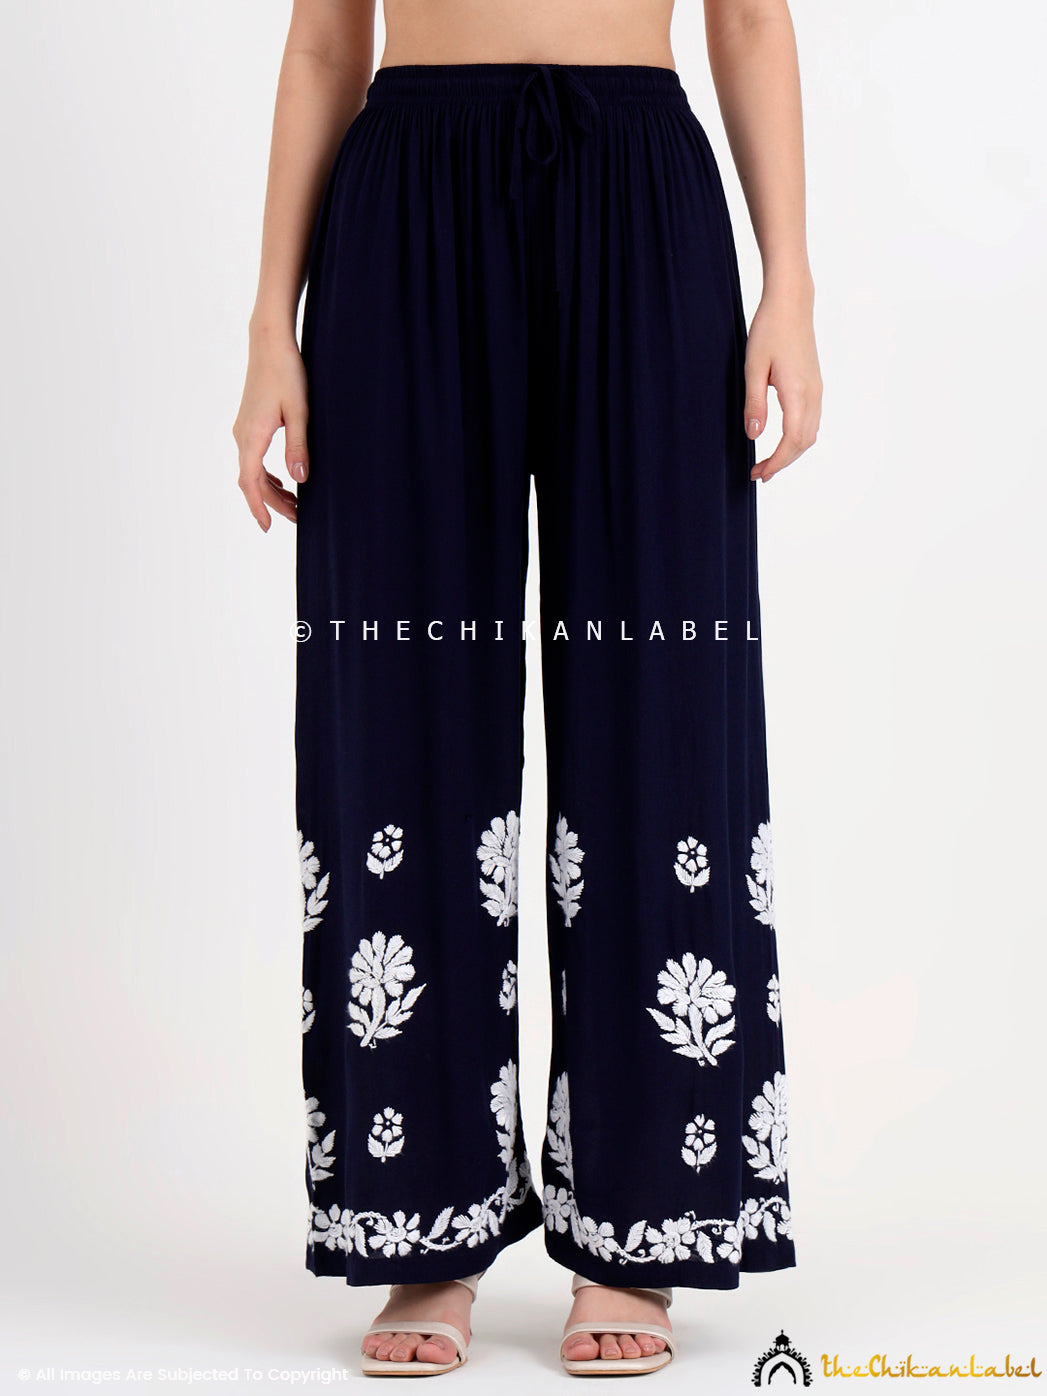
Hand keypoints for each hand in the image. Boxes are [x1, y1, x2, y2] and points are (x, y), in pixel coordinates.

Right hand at [232, 326, 309, 529]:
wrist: (269, 343)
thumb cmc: (286, 373)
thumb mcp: (299, 411)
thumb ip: (298, 446)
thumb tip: (299, 479)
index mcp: (252, 436)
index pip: (250, 482)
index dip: (259, 507)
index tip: (267, 527)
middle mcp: (242, 435)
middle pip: (252, 481)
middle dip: (272, 503)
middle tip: (297, 519)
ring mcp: (244, 429)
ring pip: (253, 470)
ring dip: (271, 490)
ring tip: (294, 505)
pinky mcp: (249, 423)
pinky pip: (253, 458)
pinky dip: (266, 474)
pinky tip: (283, 481)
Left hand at [743, 282, 821, 482]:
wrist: (792, 303)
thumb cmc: (769, 330)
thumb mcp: (753, 367)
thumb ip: (754, 403)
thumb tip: (754, 436)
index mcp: (798, 393)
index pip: (791, 441)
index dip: (776, 462)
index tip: (758, 474)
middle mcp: (813, 394)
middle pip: (803, 443)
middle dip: (782, 462)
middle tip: (759, 473)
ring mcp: (817, 389)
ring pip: (810, 433)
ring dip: (791, 452)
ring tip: (769, 462)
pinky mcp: (815, 383)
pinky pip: (812, 420)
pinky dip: (799, 438)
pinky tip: (783, 440)